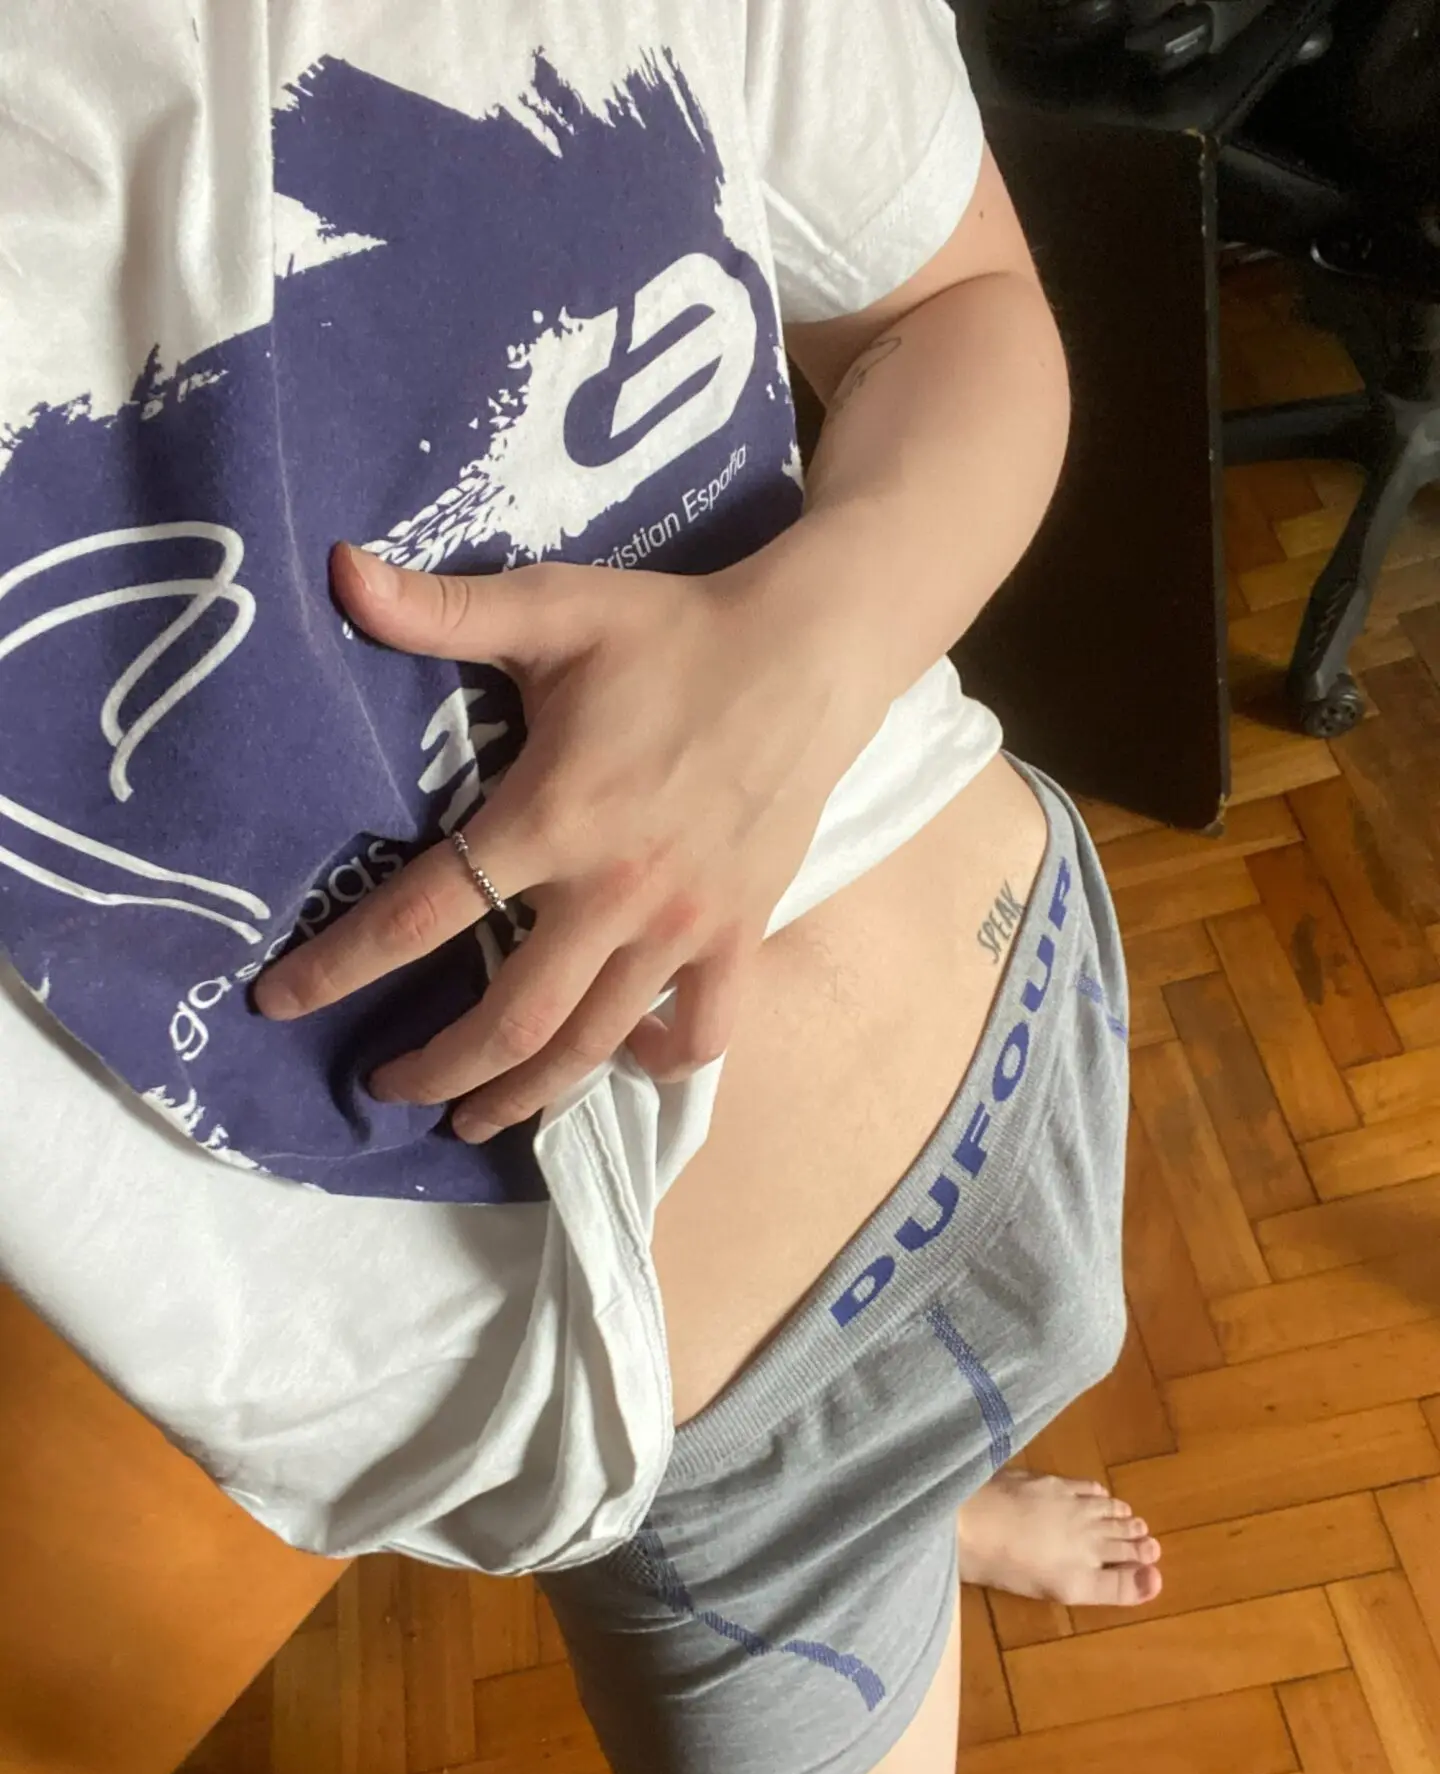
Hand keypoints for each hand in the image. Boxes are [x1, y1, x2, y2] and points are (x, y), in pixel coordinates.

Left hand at [254, 543, 878, 1141]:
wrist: (808, 653)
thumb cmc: (672, 633)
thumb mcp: (553, 609)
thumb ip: (443, 610)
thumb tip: (336, 570)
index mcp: (551, 818)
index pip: (423, 914)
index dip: (339, 967)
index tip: (279, 1005)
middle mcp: (611, 891)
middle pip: (507, 1019)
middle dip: (436, 1069)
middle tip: (386, 1089)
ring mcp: (681, 925)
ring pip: (592, 1043)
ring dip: (525, 1095)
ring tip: (475, 1119)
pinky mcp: (738, 935)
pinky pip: (699, 1031)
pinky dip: (654, 1061)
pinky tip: (616, 1062)